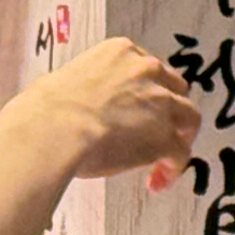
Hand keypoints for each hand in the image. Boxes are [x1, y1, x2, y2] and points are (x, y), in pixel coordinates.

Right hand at [8, 38, 204, 185]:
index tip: (137, 106)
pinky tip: (157, 182)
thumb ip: (84, 86)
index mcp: (121, 52)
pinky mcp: (165, 137)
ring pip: (189, 117)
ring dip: (179, 137)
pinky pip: (180, 153)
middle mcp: (147, 70)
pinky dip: (173, 168)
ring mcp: (161, 103)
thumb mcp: (65, 79)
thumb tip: (75, 103)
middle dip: (167, 109)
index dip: (145, 89)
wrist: (54, 128)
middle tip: (155, 131)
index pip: (147, 67)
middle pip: (174, 88)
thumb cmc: (46, 107)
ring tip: (164, 160)